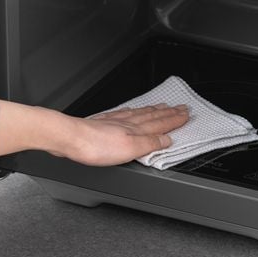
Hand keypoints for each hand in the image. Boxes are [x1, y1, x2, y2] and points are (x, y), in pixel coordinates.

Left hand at [63, 104, 188, 165]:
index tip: (186, 115)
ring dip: (155, 110)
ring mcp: (115, 121)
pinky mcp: (103, 122)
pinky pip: (125, 113)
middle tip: (181, 107)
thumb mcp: (129, 150)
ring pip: (141, 114)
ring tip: (164, 106)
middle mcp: (127, 123)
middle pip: (153, 116)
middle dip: (169, 112)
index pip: (161, 124)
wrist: (70, 138)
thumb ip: (149, 145)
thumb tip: (167, 140)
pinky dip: (134, 110)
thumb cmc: (95, 146)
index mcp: (136, 131)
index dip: (175, 120)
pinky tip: (133, 110)